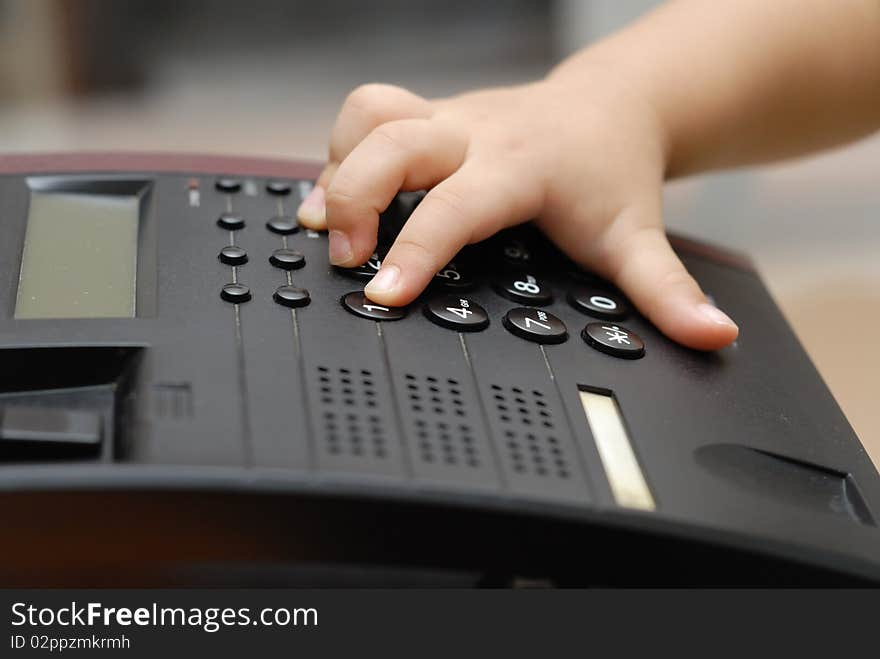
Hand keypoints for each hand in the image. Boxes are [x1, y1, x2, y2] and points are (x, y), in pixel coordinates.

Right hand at [297, 75, 737, 349]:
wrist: (612, 105)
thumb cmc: (613, 172)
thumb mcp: (637, 237)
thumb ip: (668, 292)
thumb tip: (713, 337)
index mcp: (519, 166)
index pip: (453, 207)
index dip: (414, 253)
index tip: (384, 296)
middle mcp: (473, 133)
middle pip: (390, 141)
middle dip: (354, 199)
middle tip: (348, 260)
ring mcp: (446, 117)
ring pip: (367, 114)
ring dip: (338, 168)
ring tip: (331, 226)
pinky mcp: (429, 115)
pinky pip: (365, 118)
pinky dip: (342, 157)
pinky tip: (342, 200)